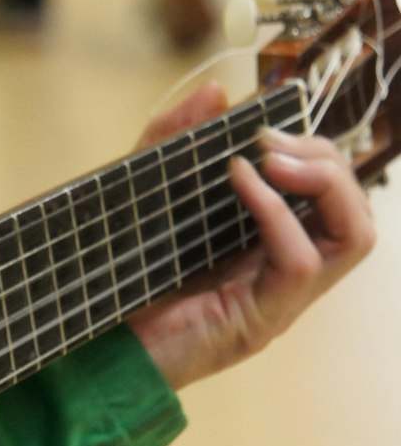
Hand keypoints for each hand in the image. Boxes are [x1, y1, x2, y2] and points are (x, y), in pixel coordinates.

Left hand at [127, 82, 375, 390]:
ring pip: (354, 236)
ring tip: (269, 156)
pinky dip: (276, 212)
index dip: (317, 151)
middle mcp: (286, 274)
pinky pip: (299, 262)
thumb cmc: (116, 280)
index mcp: (269, 247)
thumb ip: (174, 143)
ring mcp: (279, 301)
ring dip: (322, 182)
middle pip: (357, 211)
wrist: (89, 353)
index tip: (265, 123)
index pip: (335, 196)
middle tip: (271, 141)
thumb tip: (217, 92)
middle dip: (327, 160)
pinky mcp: (258, 322)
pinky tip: (240, 180)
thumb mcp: (145, 193)